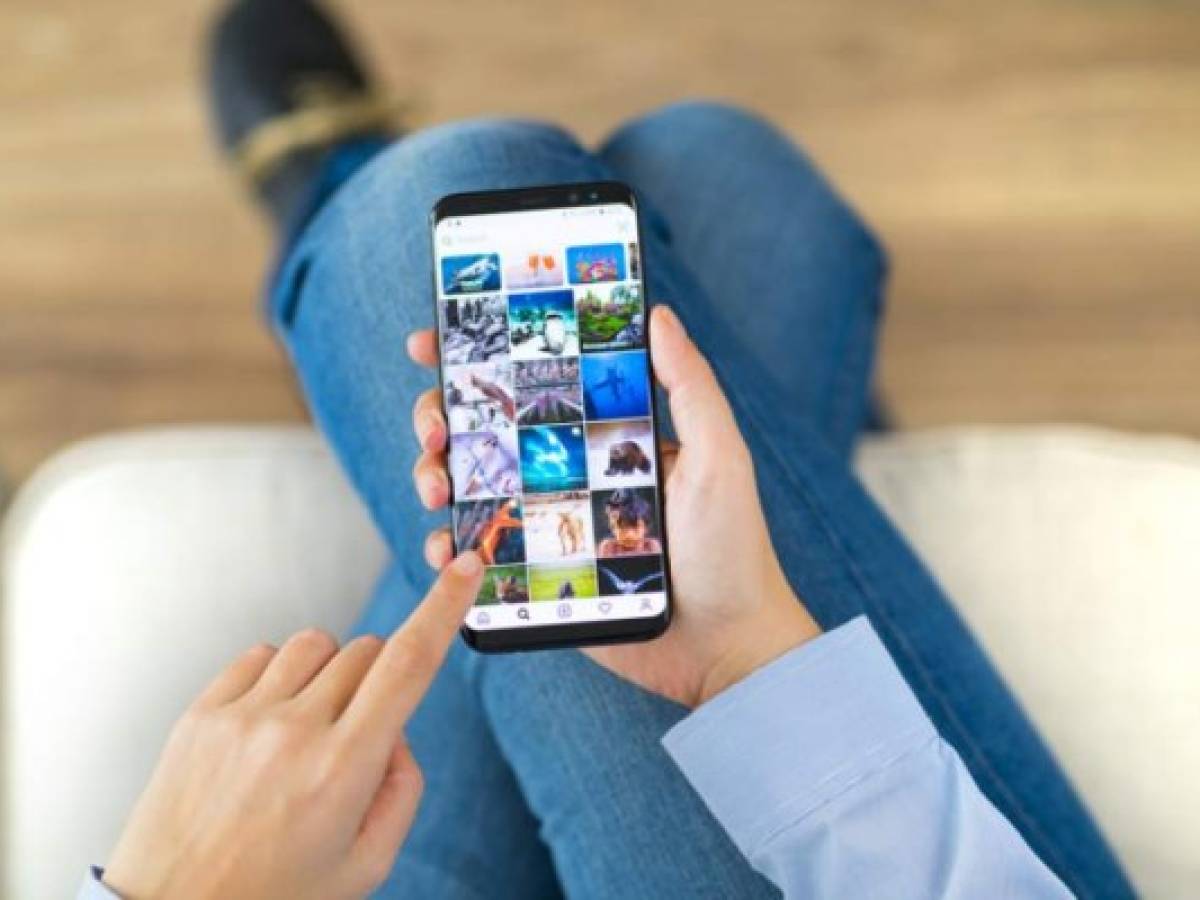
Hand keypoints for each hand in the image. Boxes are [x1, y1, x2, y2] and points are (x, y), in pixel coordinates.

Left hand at [103, 552, 484, 899]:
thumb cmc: (273, 897)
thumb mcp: (366, 864)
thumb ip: (402, 789)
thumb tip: (396, 730)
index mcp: (343, 770)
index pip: (409, 664)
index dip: (445, 607)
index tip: (465, 568)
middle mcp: (294, 732)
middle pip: (368, 650)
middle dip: (379, 680)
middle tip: (355, 737)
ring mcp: (242, 718)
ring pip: (318, 644)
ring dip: (330, 674)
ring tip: (308, 730)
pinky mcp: (202, 714)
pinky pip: (262, 655)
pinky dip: (280, 677)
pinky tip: (270, 724)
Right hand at [407, 304, 819, 707]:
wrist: (726, 650)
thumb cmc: (732, 550)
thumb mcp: (718, 458)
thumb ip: (690, 387)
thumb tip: (659, 314)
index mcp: (603, 436)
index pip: (534, 383)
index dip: (479, 359)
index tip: (432, 341)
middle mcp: (567, 473)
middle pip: (484, 431)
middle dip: (440, 418)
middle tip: (434, 429)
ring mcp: (548, 525)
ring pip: (471, 487)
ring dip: (433, 477)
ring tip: (437, 489)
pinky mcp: (537, 578)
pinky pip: (478, 554)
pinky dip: (448, 547)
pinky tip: (447, 547)